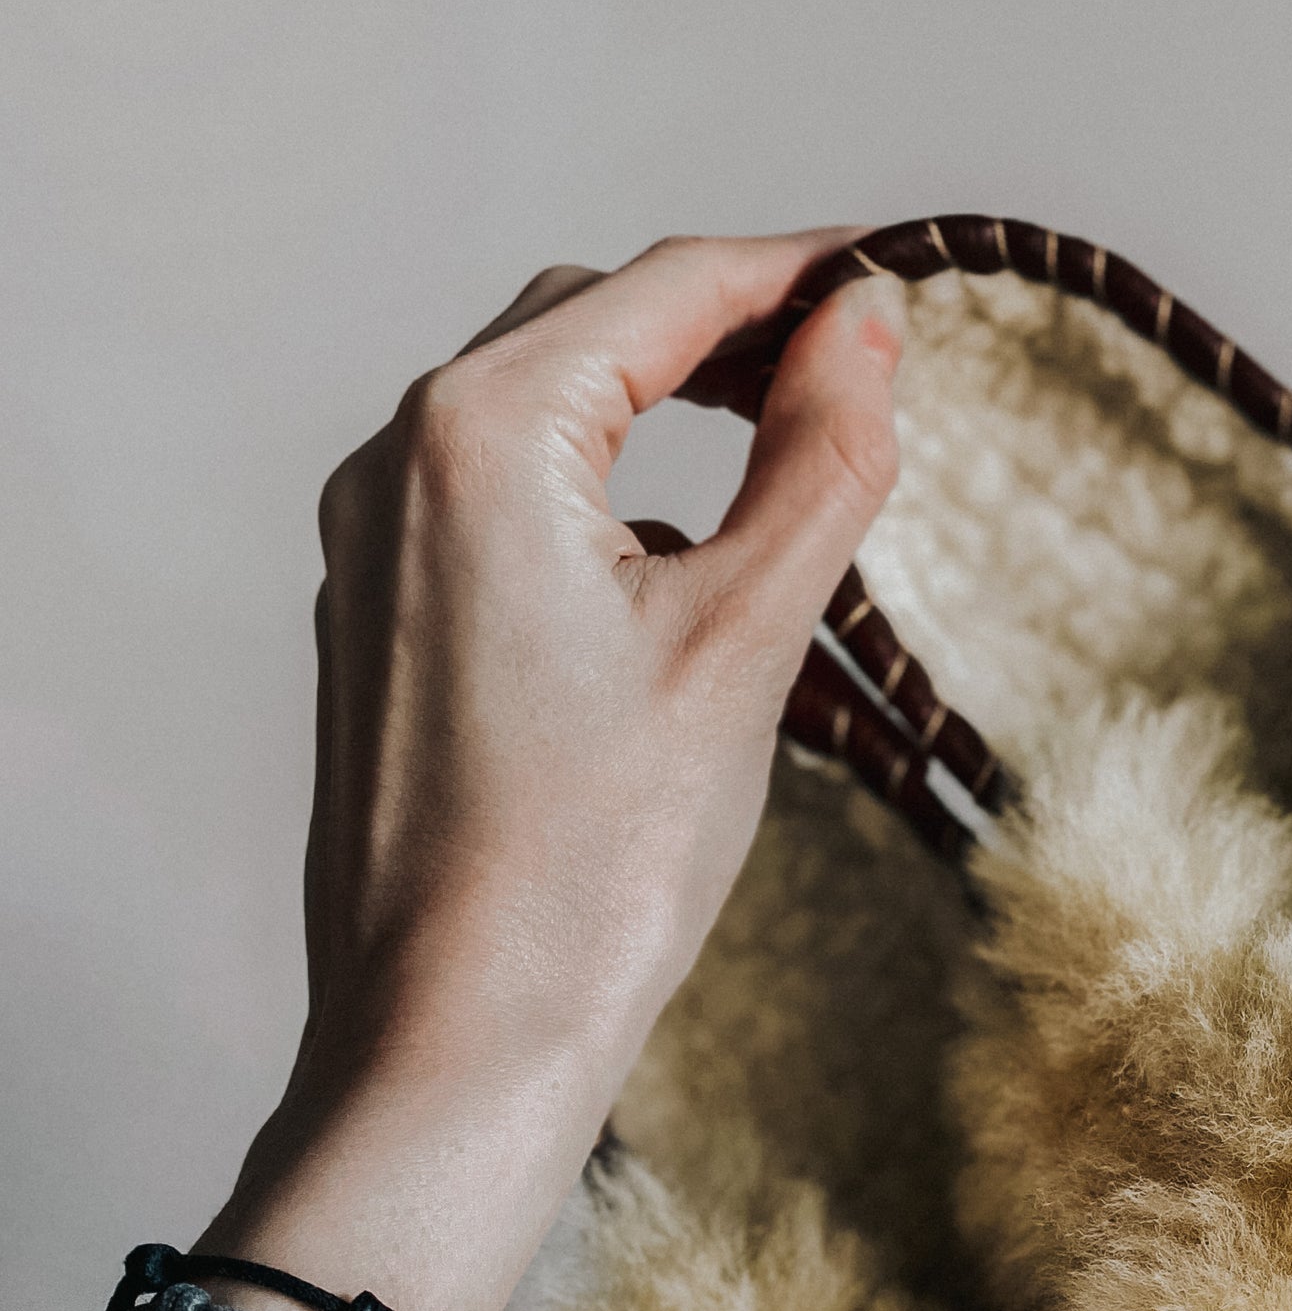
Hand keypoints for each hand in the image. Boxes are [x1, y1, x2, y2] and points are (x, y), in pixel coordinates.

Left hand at [217, 232, 905, 1310]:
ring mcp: (372, 549)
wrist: (456, 1041)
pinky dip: (602, 494)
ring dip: (664, 409)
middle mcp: (396, 465)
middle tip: (859, 362)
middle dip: (728, 330)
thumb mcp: (746, 642)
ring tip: (788, 452)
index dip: (799, 270)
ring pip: (539, 417)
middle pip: (590, 328)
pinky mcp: (378, 626)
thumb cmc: (592, 864)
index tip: (900, 275)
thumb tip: (866, 326)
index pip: (667, 289)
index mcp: (481, 436)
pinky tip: (683, 570)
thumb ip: (819, 460)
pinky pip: (496, 505)